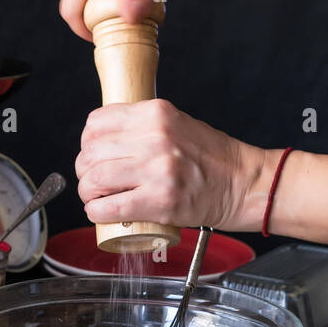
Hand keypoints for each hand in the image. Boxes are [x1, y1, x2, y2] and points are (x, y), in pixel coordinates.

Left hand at [75, 99, 266, 231]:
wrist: (243, 183)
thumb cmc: (212, 158)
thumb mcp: (176, 124)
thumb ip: (144, 126)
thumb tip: (106, 138)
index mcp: (156, 113)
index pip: (97, 122)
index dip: (87, 142)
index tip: (92, 154)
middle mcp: (154, 137)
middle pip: (91, 153)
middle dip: (84, 171)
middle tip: (92, 182)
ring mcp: (156, 169)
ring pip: (94, 179)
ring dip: (87, 193)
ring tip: (96, 198)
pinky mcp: (159, 200)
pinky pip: (109, 207)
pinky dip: (96, 213)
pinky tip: (100, 213)